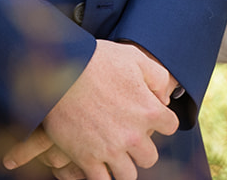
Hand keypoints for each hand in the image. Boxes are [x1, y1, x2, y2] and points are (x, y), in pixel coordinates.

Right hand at [3, 40, 179, 179]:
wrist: (56, 68)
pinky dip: (101, 175)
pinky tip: (96, 163)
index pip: (170, 126)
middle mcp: (133, 135)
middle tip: (126, 136)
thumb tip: (164, 97)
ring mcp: (110, 150)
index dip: (160, 120)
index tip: (146, 115)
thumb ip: (157, 76)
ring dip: (123, 165)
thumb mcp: (132, 57)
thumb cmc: (95, 59)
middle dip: (140, 148)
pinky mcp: (86, 158)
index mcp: (149, 110)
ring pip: (128, 175)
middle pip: (150, 157)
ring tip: (112, 153)